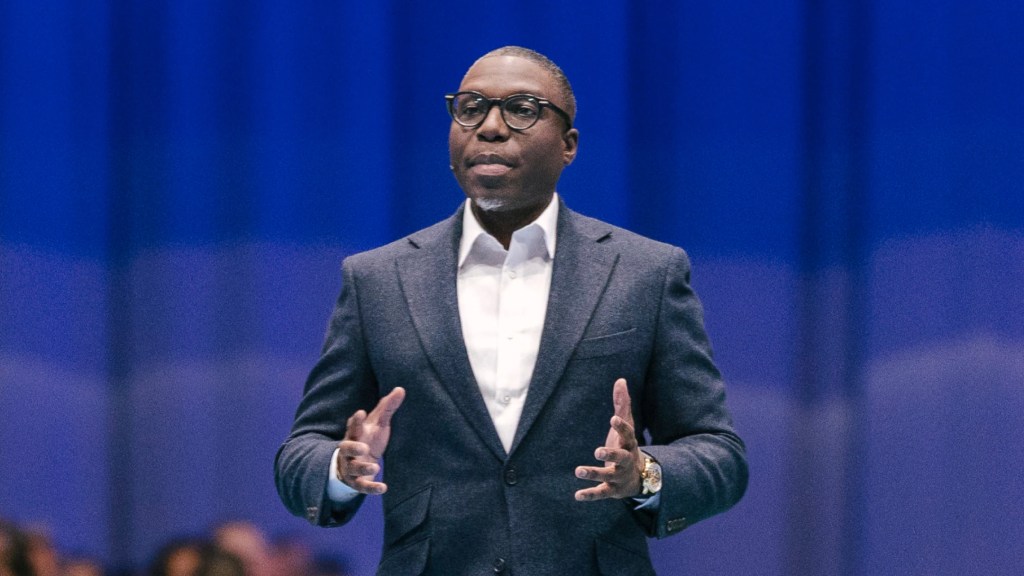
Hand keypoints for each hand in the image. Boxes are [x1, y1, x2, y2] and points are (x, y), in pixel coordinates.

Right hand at [335, 387, 405, 494]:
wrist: (353, 463)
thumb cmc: (368, 438)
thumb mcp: (377, 423)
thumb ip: (387, 407)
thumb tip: (400, 388)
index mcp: (355, 434)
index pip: (353, 426)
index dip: (356, 421)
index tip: (360, 413)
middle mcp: (349, 450)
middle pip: (347, 448)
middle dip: (353, 447)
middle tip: (364, 447)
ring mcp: (351, 467)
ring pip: (353, 468)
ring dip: (363, 468)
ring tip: (375, 468)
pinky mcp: (356, 482)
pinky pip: (362, 486)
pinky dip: (371, 488)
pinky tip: (383, 488)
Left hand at [574, 378, 643, 500]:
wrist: (639, 478)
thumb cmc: (626, 446)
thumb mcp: (626, 427)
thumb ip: (622, 404)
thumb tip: (620, 380)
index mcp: (629, 444)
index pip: (628, 434)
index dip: (622, 427)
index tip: (613, 418)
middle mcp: (626, 461)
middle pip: (621, 458)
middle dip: (611, 454)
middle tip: (597, 451)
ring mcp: (619, 477)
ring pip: (608, 476)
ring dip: (594, 473)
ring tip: (578, 470)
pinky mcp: (611, 490)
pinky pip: (601, 493)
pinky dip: (590, 495)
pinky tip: (577, 495)